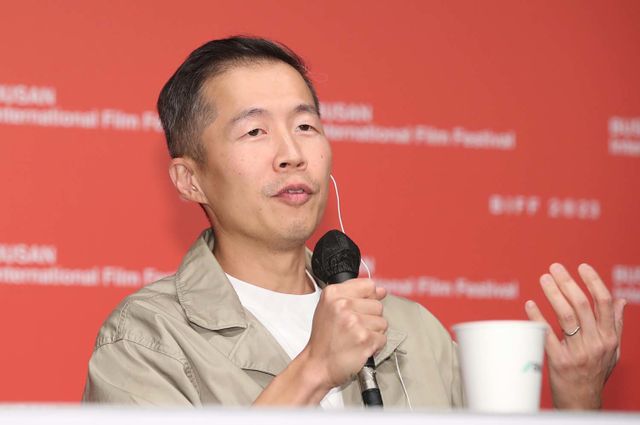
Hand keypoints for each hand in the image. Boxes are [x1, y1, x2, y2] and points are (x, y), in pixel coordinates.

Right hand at [303, 278, 387, 390]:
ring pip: (382, 322)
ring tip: (356, 337)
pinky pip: (383, 338)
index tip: (361, 308)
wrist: (317, 365)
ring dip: (373, 332)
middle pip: (378, 305)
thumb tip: (380, 291)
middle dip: (370, 318)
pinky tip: (360, 346)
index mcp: (333, 294)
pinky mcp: (365, 339)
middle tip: (354, 328)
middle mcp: (343, 305)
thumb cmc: (324, 339)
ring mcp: (355, 322)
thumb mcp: (329, 308)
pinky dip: (374, 345)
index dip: (369, 298)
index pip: (369, 285)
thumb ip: (354, 294)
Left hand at [525, 263, 625, 408]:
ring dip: (553, 294)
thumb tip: (619, 301)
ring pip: (565, 316)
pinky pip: (547, 335)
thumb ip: (615, 325)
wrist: (581, 402)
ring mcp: (578, 353)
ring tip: (544, 279)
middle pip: (582, 305)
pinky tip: (530, 304)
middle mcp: (596, 344)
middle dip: (567, 282)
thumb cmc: (595, 373)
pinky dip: (537, 317)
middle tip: (554, 268)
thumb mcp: (612, 350)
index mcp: (609, 338)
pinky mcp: (559, 362)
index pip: (604, 303)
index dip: (593, 281)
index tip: (582, 266)